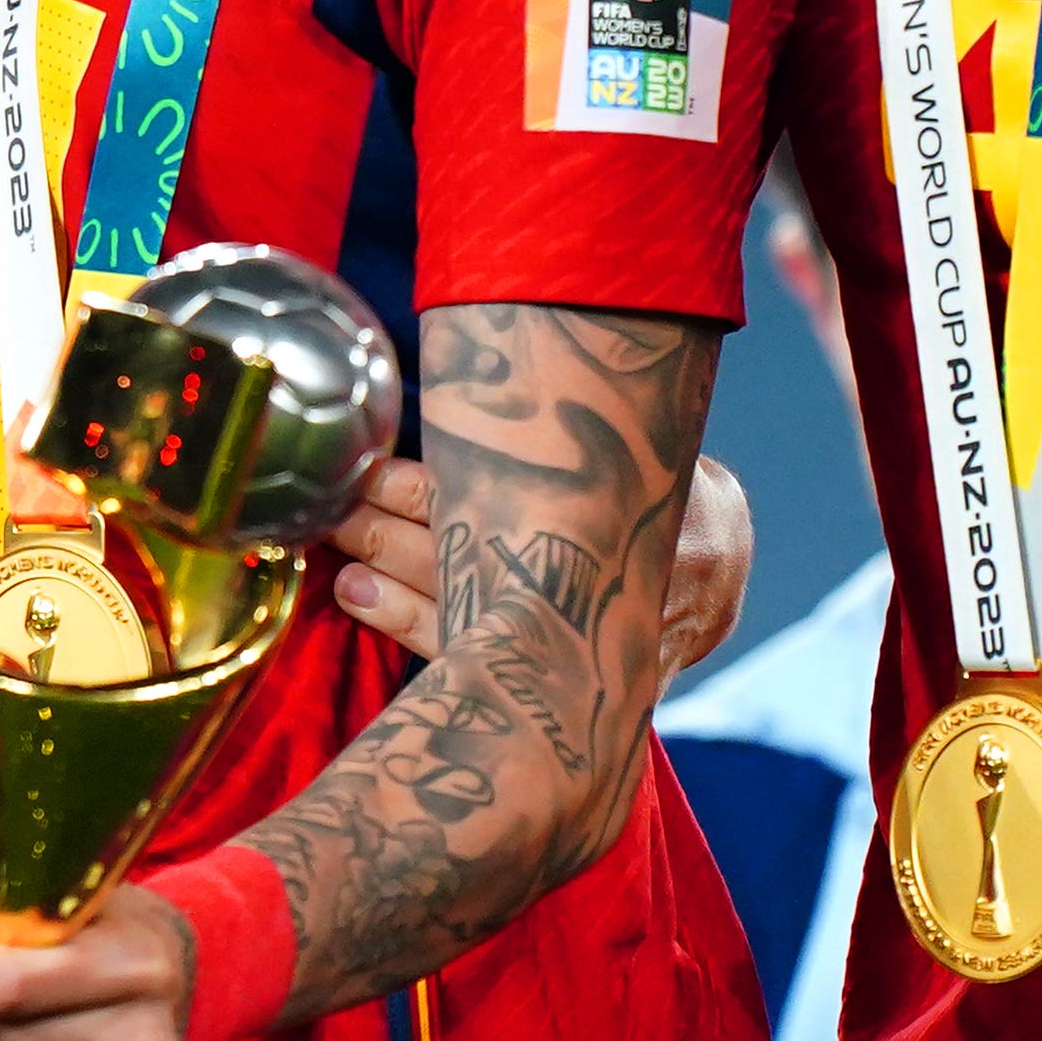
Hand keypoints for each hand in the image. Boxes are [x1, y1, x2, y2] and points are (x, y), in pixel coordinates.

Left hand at [328, 449, 753, 677]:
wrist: (714, 589)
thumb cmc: (664, 499)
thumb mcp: (641, 451)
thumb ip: (573, 430)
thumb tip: (497, 371)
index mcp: (600, 513)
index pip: (487, 499)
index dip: (415, 484)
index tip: (359, 467)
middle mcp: (575, 578)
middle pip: (460, 552)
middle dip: (386, 529)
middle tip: (327, 506)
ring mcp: (559, 633)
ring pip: (454, 605)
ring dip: (385, 577)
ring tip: (335, 553)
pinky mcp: (542, 670)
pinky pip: (462, 650)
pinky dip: (405, 622)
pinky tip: (358, 594)